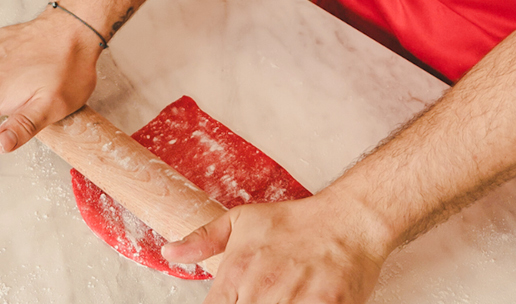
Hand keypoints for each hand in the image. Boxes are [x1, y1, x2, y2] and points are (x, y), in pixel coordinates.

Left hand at [163, 194, 390, 303]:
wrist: (347, 219)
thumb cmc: (294, 222)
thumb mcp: (241, 221)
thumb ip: (203, 240)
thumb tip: (169, 253)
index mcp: (235, 272)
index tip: (238, 301)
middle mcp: (260, 289)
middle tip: (266, 296)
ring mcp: (293, 300)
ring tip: (284, 297)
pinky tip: (302, 302)